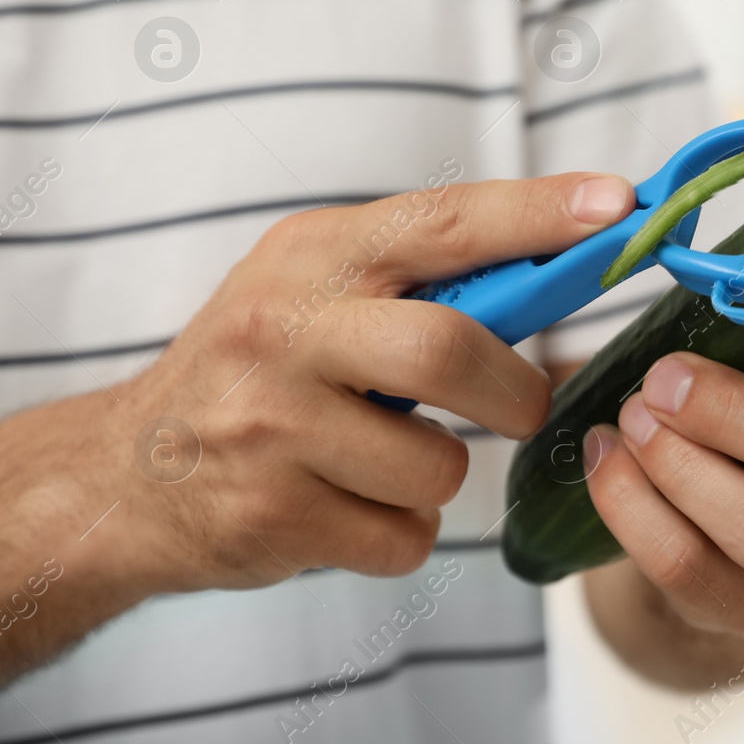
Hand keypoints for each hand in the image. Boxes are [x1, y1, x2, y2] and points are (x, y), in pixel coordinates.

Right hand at [0, 172, 635, 605]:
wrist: (126, 473)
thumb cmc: (259, 369)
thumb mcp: (321, 291)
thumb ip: (424, 280)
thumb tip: (565, 277)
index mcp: (315, 255)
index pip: (442, 221)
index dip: (536, 214)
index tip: (616, 205)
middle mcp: (284, 328)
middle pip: (449, 352)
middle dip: (514, 391)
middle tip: (522, 405)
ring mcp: (270, 425)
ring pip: (438, 466)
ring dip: (442, 475)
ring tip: (386, 460)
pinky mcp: (270, 513)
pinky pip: (403, 537)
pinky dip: (402, 532)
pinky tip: (350, 506)